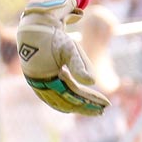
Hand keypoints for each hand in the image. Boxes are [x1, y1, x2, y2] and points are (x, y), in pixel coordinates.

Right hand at [16, 0, 109, 115]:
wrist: (34, 30)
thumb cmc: (55, 38)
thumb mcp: (70, 49)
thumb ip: (80, 65)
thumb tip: (93, 81)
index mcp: (48, 78)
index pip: (75, 94)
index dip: (91, 100)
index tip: (107, 104)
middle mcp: (40, 85)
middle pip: (67, 102)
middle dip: (86, 107)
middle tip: (103, 111)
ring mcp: (37, 86)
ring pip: (59, 103)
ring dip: (76, 107)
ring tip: (93, 110)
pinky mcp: (37, 84)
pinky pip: (52, 99)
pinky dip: (65, 104)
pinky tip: (75, 106)